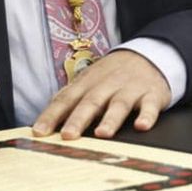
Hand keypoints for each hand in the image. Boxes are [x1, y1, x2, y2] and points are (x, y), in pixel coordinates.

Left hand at [33, 50, 170, 139]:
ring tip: (102, 134)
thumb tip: (43, 121)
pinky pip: (150, 106)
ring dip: (110, 119)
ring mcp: (130, 90)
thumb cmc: (112, 75)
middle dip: (78, 119)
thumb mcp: (88, 82)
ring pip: (119, 104)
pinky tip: (142, 126)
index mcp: (87, 84)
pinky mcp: (151, 95)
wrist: (148, 54)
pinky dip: (147, 116)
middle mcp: (107, 85)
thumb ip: (68, 99)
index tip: (39, 132)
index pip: (66, 100)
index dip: (52, 115)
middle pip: (91, 102)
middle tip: (68, 135)